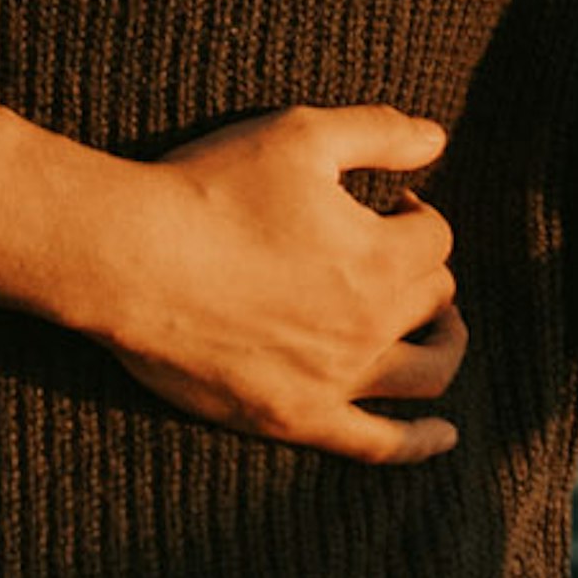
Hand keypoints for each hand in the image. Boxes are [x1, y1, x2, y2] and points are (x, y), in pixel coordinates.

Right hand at [89, 108, 464, 463]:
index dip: (416, 214)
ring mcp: (337, 379)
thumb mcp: (299, 138)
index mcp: (378, 256)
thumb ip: (377, 132)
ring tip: (438, 327)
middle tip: (392, 253)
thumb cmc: (212, 189)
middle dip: (423, 270)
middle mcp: (370, 324)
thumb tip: (438, 139)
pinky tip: (445, 436)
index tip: (388, 205)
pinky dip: (420, 444)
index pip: (435, 239)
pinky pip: (379, 444)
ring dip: (444, 343)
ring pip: (428, 371)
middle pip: (433, 299)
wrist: (131, 261)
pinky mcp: (298, 417)